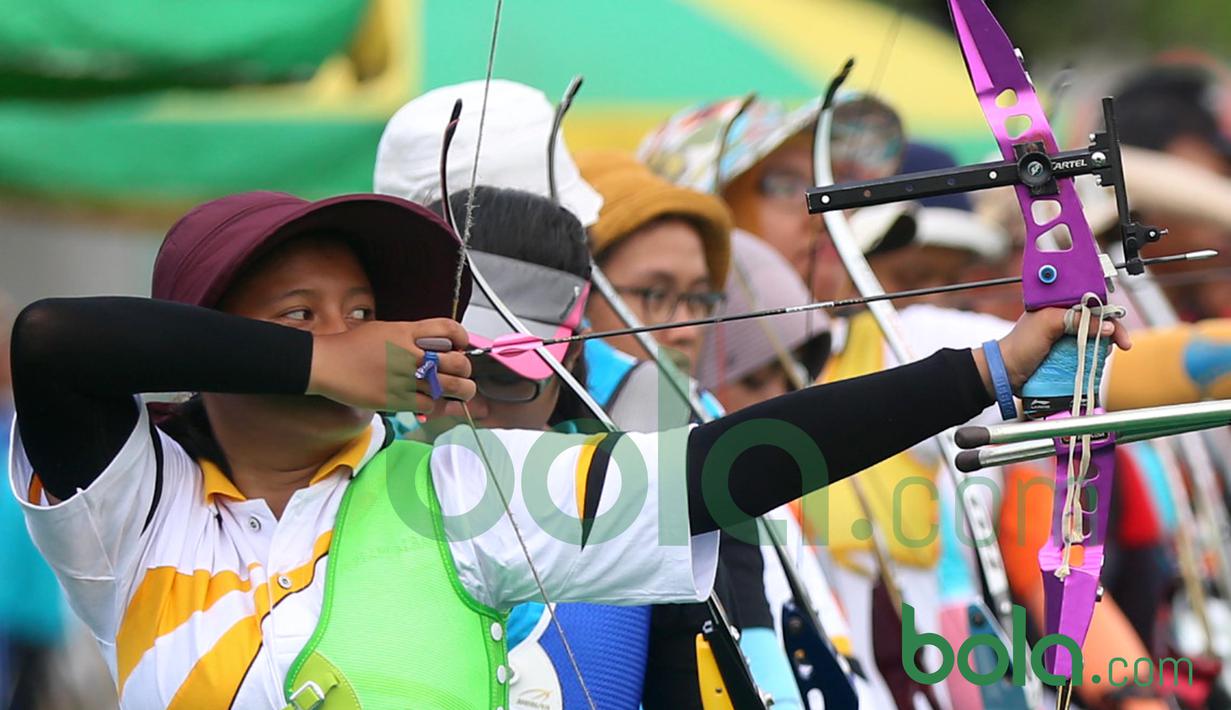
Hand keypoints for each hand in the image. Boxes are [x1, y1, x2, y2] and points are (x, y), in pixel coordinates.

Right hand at [307, 318, 474, 411]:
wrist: (326, 363)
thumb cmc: (350, 347)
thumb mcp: (383, 330)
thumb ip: (409, 336)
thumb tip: (430, 345)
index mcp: (407, 332)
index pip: (449, 329)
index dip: (462, 337)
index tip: (461, 346)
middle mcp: (410, 353)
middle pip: (458, 362)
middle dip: (466, 370)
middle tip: (463, 374)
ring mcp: (405, 377)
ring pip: (450, 386)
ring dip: (461, 391)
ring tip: (461, 393)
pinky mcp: (396, 398)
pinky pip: (429, 404)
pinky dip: (434, 405)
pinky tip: (428, 401)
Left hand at [973, 307, 1132, 395]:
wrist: (1006, 372)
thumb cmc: (1021, 344)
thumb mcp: (1048, 324)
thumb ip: (1077, 320)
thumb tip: (1107, 326)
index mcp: (1059, 304)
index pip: (1092, 303)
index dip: (1108, 313)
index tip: (1118, 330)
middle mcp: (1064, 318)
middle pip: (1097, 320)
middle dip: (1112, 330)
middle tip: (1124, 345)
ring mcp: (1065, 336)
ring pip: (1095, 336)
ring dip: (1105, 344)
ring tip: (1108, 353)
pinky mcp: (1066, 353)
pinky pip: (1087, 351)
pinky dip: (1096, 355)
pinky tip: (1099, 360)